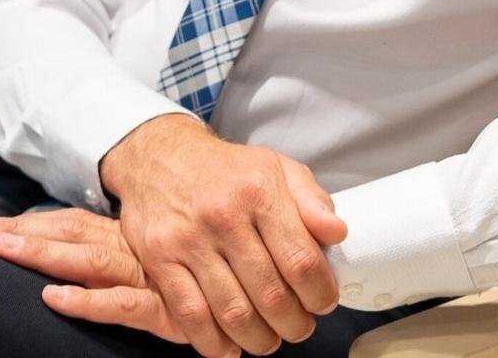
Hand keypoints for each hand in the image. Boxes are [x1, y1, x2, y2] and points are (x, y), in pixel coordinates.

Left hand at [0, 208, 190, 346]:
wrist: (252, 288)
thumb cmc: (206, 269)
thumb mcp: (162, 253)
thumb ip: (127, 248)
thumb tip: (78, 246)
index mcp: (130, 236)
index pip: (72, 224)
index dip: (29, 224)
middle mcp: (135, 249)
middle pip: (70, 235)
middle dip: (21, 233)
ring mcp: (148, 277)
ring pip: (89, 261)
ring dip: (44, 254)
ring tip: (3, 248)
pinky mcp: (165, 309)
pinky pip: (121, 305)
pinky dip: (87, 301)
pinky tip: (55, 297)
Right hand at [98, 115, 346, 356]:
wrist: (162, 158)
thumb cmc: (228, 170)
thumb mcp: (277, 168)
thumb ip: (311, 200)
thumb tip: (337, 233)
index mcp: (260, 191)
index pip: (300, 258)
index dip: (318, 291)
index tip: (324, 302)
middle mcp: (225, 216)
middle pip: (269, 292)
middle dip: (293, 322)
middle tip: (301, 328)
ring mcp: (189, 241)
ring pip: (232, 311)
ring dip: (258, 338)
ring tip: (271, 340)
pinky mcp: (160, 261)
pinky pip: (191, 316)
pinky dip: (214, 343)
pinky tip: (231, 347)